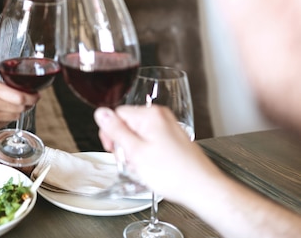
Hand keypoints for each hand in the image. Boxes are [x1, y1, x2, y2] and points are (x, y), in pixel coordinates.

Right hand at [0, 80, 38, 131]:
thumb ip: (3, 87)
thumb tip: (22, 90)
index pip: (21, 97)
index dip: (32, 97)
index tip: (35, 95)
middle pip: (21, 108)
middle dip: (27, 104)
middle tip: (26, 100)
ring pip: (16, 116)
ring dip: (18, 111)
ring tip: (9, 105)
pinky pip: (7, 123)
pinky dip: (8, 118)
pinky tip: (0, 112)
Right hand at [94, 105, 220, 203]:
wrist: (202, 188)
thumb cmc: (173, 173)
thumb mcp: (135, 152)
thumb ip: (115, 130)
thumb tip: (100, 113)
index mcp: (150, 115)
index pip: (117, 114)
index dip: (111, 133)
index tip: (114, 150)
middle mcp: (161, 116)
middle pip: (128, 123)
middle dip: (124, 143)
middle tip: (129, 161)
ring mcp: (169, 127)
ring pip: (138, 133)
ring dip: (134, 150)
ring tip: (142, 166)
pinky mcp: (173, 138)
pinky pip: (150, 140)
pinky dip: (146, 152)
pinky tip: (151, 167)